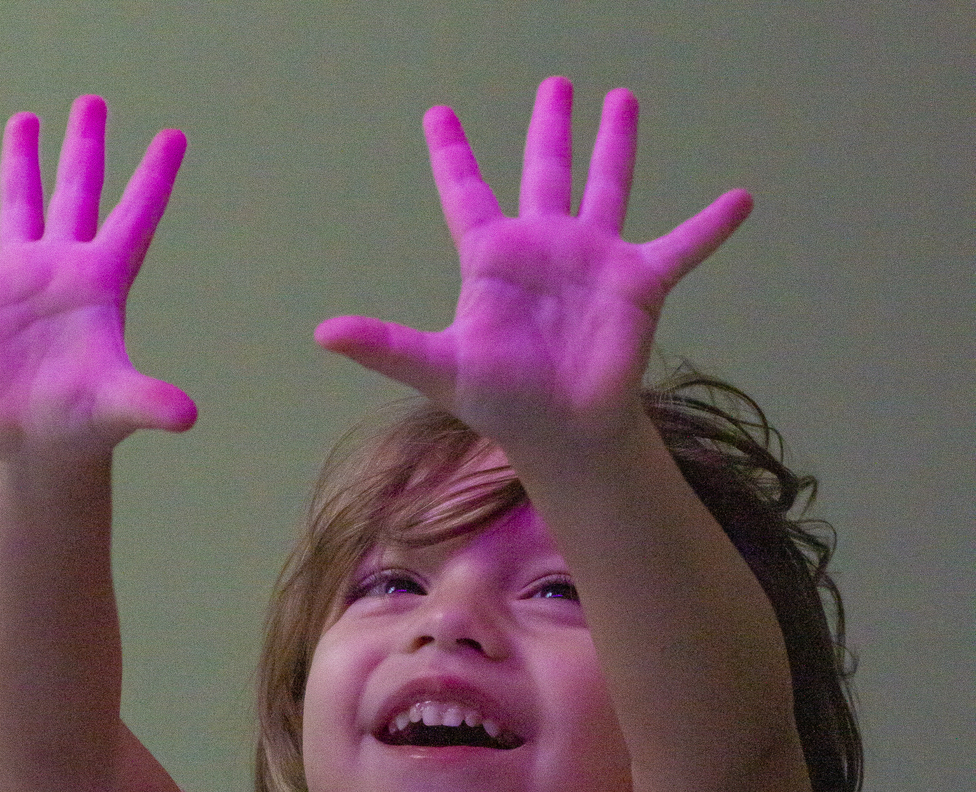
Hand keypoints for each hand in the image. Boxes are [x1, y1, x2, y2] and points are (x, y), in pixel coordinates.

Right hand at [0, 96, 195, 459]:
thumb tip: (188, 416)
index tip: (174, 136)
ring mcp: (17, 281)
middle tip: (93, 103)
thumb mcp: (116, 406)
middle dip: (84, 148)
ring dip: (22, 163)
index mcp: (100, 285)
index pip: (133, 219)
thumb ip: (148, 401)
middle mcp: (61, 271)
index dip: (153, 179)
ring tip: (25, 120)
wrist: (35, 448)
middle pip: (76, 194)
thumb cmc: (82, 426)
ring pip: (19, 207)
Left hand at [315, 81, 750, 457]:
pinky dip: (710, 226)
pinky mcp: (638, 282)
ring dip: (615, 146)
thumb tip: (323, 332)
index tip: (440, 115)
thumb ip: (386, 344)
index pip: (467, 194)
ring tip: (621, 99)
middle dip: (549, 129)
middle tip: (554, 86)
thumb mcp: (439, 368)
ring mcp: (594, 259)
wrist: (564, 434)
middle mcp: (545, 248)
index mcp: (494, 259)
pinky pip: (681, 246)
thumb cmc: (503, 403)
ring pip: (607, 186)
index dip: (453, 155)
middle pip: (544, 172)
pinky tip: (740, 199)